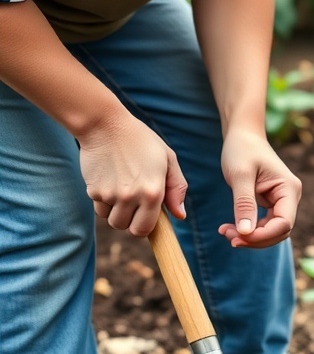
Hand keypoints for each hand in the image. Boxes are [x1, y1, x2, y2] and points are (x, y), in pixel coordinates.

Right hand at [78, 109, 187, 235]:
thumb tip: (180, 216)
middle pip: (127, 228)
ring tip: (120, 190)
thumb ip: (177, 188)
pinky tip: (109, 181)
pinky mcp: (93, 191)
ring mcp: (111, 195)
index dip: (145, 226)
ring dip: (116, 212)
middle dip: (130, 221)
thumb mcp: (167, 158)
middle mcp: (131, 196)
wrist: (104, 124)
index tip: (144, 217)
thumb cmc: (141, 140)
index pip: (145, 229)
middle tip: (132, 203)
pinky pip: (99, 208)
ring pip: (112, 220)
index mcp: (153, 192)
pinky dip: (103, 201)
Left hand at [219, 129, 301, 248]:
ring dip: (250, 237)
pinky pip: (263, 226)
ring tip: (225, 232)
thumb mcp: (240, 175)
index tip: (238, 237)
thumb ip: (244, 204)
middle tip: (228, 236)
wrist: (243, 136)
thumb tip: (245, 233)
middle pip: (278, 232)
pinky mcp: (271, 205)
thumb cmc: (242, 149)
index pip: (283, 224)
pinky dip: (248, 231)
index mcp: (289, 189)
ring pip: (271, 232)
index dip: (262, 236)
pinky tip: (230, 228)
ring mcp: (282, 202)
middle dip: (254, 239)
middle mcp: (290, 197)